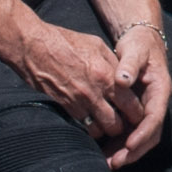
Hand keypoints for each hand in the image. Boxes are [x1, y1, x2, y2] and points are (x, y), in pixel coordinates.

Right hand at [5, 13, 137, 150]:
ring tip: (107, 126)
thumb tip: (125, 77)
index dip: (137, 113)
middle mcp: (95, 91)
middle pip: (117, 123)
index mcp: (107, 74)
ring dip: (105, 130)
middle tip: (124, 125)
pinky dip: (89, 128)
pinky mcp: (65, 107)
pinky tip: (91, 123)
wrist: (34, 46)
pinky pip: (83, 126)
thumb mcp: (97, 45)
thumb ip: (113, 63)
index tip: (137, 115)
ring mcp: (79, 101)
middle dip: (122, 127)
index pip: (131, 103)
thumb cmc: (66, 41)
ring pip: (100, 129)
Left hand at [105, 14, 171, 169]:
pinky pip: (130, 132)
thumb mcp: (135, 50)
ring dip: (126, 153)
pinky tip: (105, 153)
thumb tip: (123, 81)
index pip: (155, 117)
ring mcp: (146, 109)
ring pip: (140, 138)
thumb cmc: (139, 45)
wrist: (140, 42)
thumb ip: (129, 64)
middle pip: (150, 134)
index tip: (129, 145)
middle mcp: (155, 104)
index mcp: (160, 90)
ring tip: (107, 164)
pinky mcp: (136, 112)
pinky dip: (119, 145)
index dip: (143, 133)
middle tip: (115, 163)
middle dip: (134, 151)